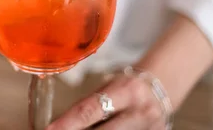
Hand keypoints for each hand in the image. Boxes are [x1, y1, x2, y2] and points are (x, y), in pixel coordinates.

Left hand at [47, 71, 166, 129]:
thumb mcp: (110, 87)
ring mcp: (150, 128)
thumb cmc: (128, 86)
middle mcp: (140, 111)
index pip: (91, 109)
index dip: (68, 122)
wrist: (162, 87)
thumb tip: (61, 123)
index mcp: (126, 90)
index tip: (49, 129)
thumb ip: (90, 104)